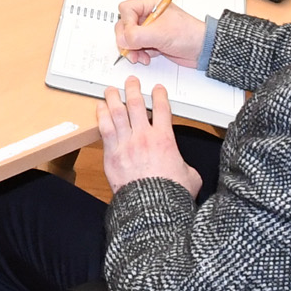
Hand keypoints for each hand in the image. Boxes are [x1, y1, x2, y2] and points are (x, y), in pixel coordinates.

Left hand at [98, 79, 201, 196]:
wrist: (151, 208)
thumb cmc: (170, 195)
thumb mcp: (190, 176)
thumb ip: (185, 165)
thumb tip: (183, 168)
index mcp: (165, 139)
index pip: (162, 109)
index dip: (160, 95)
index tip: (157, 89)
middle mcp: (143, 137)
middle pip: (137, 105)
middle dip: (134, 89)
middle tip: (131, 81)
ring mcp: (126, 144)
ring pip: (117, 113)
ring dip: (114, 98)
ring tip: (111, 90)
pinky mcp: (111, 154)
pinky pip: (105, 129)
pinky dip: (102, 116)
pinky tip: (100, 108)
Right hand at [116, 0, 206, 66]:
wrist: (202, 50)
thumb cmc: (189, 35)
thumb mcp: (161, 34)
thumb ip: (137, 35)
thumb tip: (122, 39)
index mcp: (150, 3)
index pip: (126, 9)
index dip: (126, 24)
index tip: (132, 36)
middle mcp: (148, 14)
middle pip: (124, 25)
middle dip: (127, 40)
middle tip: (133, 50)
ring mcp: (149, 28)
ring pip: (128, 37)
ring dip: (132, 49)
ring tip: (141, 56)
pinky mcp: (151, 40)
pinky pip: (136, 46)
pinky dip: (139, 53)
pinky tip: (148, 57)